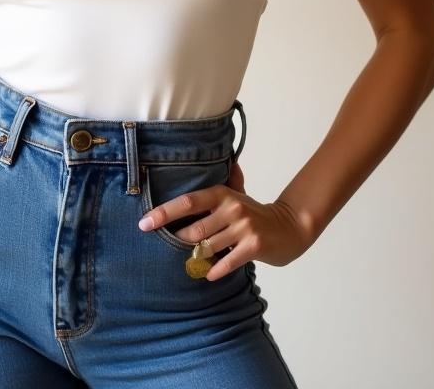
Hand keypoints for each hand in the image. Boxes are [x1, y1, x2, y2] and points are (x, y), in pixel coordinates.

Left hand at [137, 158, 313, 279]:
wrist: (289, 227)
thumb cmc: (255, 213)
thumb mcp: (237, 194)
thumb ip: (224, 181)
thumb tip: (219, 159)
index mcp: (222, 194)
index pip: (187, 202)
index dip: (163, 212)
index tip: (144, 223)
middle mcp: (231, 208)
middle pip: (194, 230)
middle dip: (178, 242)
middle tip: (168, 250)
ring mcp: (243, 227)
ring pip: (208, 247)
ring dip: (196, 258)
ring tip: (191, 262)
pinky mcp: (254, 246)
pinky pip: (226, 263)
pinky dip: (215, 271)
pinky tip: (209, 274)